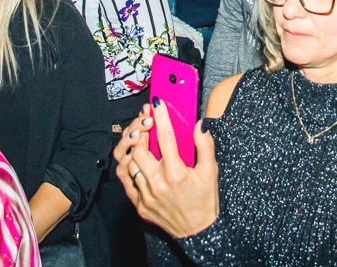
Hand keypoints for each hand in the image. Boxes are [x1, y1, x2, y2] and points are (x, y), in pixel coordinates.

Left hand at [114, 101, 218, 237]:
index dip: (160, 117)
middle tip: (146, 118)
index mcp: (176, 174)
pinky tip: (133, 155)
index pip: (165, 137)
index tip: (157, 103)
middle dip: (141, 128)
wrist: (198, 233)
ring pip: (128, 163)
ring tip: (139, 135)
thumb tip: (199, 123)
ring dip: (132, 146)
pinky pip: (125, 180)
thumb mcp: (211, 172)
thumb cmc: (205, 201)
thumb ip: (205, 145)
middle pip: (139, 148)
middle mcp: (158, 184)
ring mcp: (146, 195)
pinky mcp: (139, 204)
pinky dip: (127, 165)